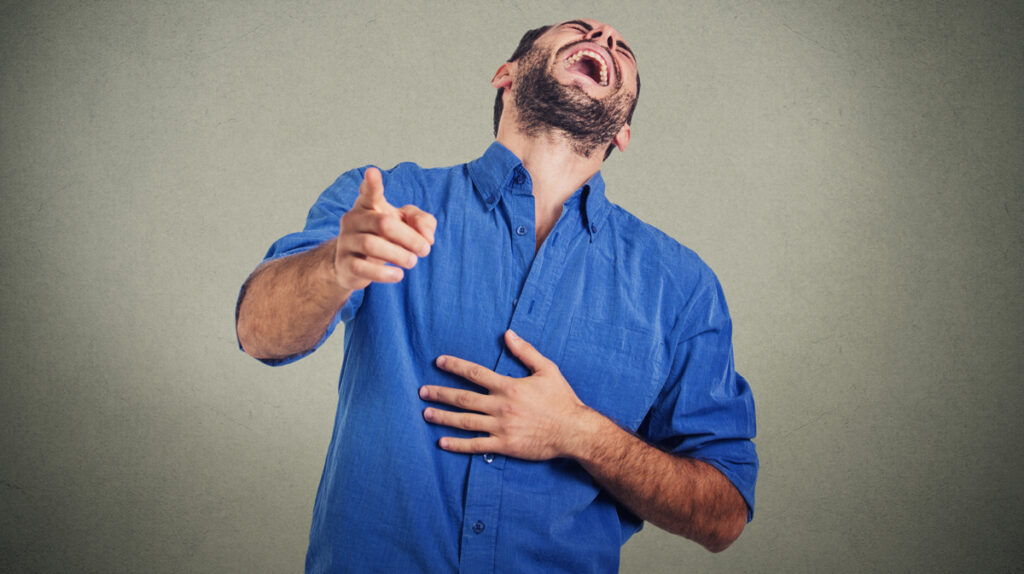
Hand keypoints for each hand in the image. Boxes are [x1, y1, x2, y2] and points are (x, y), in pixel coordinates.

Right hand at [332, 167, 435, 291]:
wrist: (354, 265)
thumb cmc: (385, 237)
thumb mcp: (406, 224)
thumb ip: (422, 222)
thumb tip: (427, 237)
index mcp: (368, 205)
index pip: (368, 192)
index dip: (371, 183)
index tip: (373, 172)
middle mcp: (353, 219)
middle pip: (383, 223)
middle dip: (409, 237)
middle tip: (424, 250)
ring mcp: (346, 241)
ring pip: (371, 245)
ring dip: (398, 255)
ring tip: (412, 262)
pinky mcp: (345, 264)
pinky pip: (363, 268)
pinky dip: (384, 273)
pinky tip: (398, 275)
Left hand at [420, 330, 590, 460]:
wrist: (574, 431)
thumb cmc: (562, 399)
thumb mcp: (547, 369)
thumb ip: (525, 352)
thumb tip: (508, 334)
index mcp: (509, 386)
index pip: (475, 373)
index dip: (455, 366)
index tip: (439, 362)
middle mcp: (501, 406)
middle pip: (463, 398)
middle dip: (440, 393)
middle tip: (422, 391)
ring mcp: (501, 428)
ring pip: (464, 421)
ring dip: (443, 417)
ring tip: (426, 413)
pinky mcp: (504, 445)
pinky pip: (476, 446)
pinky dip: (457, 445)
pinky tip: (442, 442)